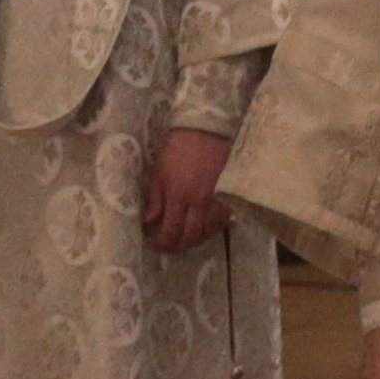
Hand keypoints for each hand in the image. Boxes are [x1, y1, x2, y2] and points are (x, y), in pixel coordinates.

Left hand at [144, 127, 231, 255]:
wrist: (206, 131)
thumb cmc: (178, 150)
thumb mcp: (159, 172)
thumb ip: (156, 200)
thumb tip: (149, 221)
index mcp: (179, 196)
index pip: (171, 230)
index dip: (163, 242)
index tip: (156, 244)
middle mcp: (200, 203)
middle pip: (191, 236)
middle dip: (179, 246)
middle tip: (170, 247)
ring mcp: (218, 201)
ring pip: (208, 232)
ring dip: (195, 240)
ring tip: (185, 240)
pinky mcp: (230, 197)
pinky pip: (222, 222)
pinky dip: (211, 230)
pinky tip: (203, 229)